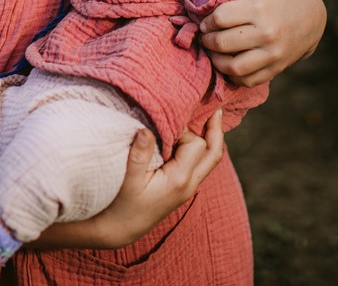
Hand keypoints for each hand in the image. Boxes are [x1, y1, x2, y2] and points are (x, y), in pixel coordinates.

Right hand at [30, 109, 224, 248]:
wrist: (121, 229)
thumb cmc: (122, 204)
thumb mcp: (128, 179)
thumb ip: (139, 154)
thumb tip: (146, 129)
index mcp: (179, 180)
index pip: (196, 144)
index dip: (184, 129)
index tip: (167, 123)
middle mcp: (189, 184)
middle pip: (214, 153)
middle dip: (215, 130)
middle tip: (216, 109)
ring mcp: (188, 187)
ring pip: (209, 159)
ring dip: (209, 139)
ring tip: (208, 118)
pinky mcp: (182, 187)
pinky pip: (200, 164)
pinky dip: (201, 148)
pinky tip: (193, 136)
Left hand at [200, 0, 326, 86]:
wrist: (311, 20)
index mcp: (260, 9)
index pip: (221, 18)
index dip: (207, 21)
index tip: (207, 22)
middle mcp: (267, 33)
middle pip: (223, 43)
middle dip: (207, 40)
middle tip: (206, 37)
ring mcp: (272, 54)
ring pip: (233, 67)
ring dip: (216, 61)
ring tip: (214, 51)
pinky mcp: (275, 69)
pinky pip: (246, 80)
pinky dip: (232, 75)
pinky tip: (229, 63)